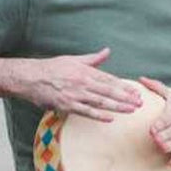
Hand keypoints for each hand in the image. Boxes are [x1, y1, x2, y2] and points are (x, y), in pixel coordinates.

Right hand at [22, 48, 142, 120]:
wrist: (30, 77)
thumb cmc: (52, 68)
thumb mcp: (74, 59)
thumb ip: (93, 58)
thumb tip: (107, 51)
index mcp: (86, 71)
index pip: (110, 79)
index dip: (124, 86)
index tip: (136, 91)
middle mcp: (83, 82)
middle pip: (109, 91)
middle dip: (126, 97)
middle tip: (140, 103)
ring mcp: (75, 94)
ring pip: (100, 101)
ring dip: (117, 106)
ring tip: (131, 110)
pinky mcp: (66, 105)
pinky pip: (85, 112)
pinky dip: (98, 115)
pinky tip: (110, 118)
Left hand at [139, 76, 170, 165]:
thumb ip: (156, 87)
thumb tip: (142, 79)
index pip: (158, 126)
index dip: (153, 129)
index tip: (153, 128)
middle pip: (160, 138)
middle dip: (156, 138)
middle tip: (157, 136)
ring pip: (167, 147)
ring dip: (162, 147)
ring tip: (162, 143)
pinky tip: (170, 157)